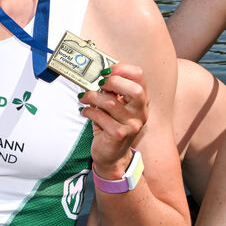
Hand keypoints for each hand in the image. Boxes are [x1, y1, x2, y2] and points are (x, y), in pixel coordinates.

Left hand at [78, 62, 146, 176]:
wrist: (112, 156)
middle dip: (112, 82)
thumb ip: (111, 91)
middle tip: (98, 83)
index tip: (106, 70)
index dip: (122, 69)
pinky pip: (100, 117)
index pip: (139, 76)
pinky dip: (88, 111)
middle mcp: (141, 112)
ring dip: (93, 97)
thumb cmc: (112, 126)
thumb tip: (96, 75)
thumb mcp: (115, 106)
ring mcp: (132, 125)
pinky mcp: (119, 135)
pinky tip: (84, 112)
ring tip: (84, 97)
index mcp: (141, 100)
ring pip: (111, 103)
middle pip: (134, 90)